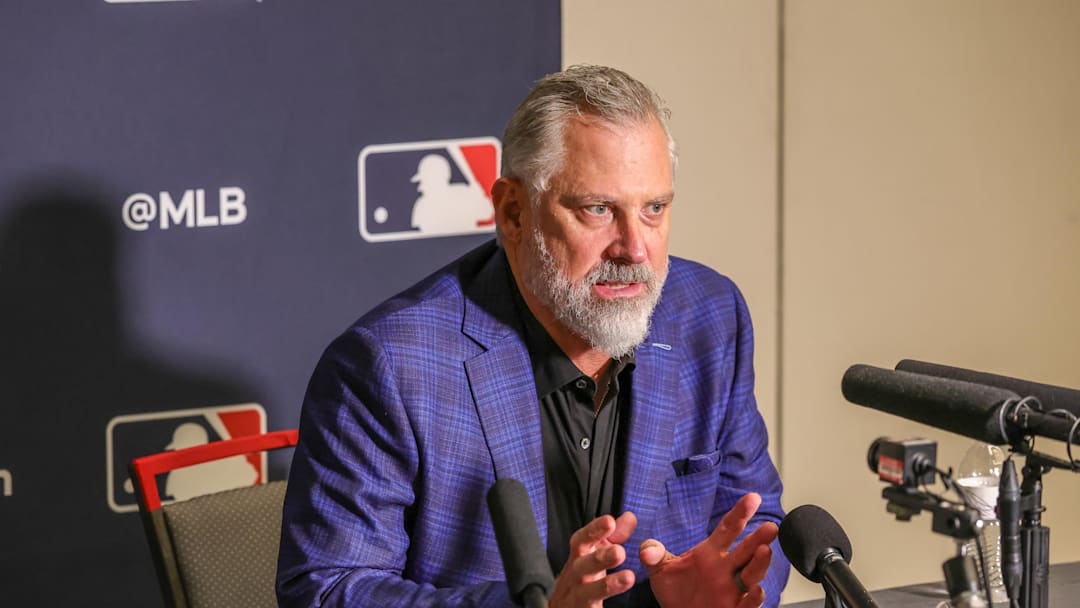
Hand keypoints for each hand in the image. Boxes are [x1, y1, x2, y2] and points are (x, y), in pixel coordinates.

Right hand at [547, 511, 637, 607]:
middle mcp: (575, 575)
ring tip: (628, 578)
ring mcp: (577, 596)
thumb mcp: (595, 552)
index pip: (583, 540)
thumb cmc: (581, 576)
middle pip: (582, 565)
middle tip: (619, 551)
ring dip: (607, 585)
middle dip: (599, 558)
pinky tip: (610, 607)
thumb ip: (613, 536)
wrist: (561, 607)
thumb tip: (629, 517)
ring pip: (588, 591)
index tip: (609, 522)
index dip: (595, 530)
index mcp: (579, 556)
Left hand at [639, 492, 777, 607]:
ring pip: (752, 574)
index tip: (753, 498)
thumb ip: (653, 554)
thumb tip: (646, 549)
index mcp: (711, 553)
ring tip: (765, 551)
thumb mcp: (660, 569)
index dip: (740, 513)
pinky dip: (754, 598)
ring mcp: (732, 589)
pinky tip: (756, 590)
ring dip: (760, 564)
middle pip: (746, 550)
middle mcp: (726, 569)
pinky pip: (748, 604)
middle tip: (770, 527)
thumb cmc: (677, 593)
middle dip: (758, 538)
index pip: (729, 528)